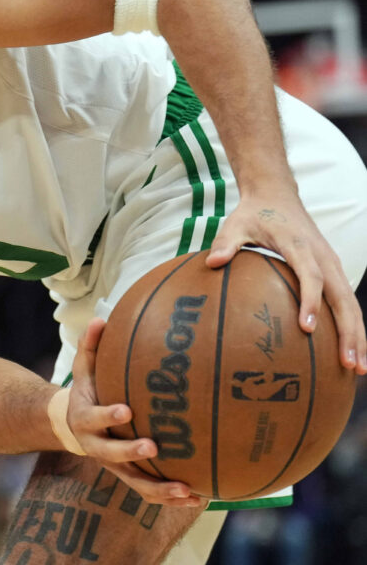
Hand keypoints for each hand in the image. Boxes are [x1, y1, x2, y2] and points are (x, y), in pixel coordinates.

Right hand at [68, 319, 204, 508]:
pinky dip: (171, 498)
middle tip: (154, 448)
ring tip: (186, 490)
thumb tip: (101, 319)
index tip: (126, 410)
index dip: (108, 416)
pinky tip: (198, 497)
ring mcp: (114, 466)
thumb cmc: (88, 391)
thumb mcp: (84, 368)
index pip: (95, 418)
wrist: (73, 425)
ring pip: (135, 483)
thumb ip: (91, 346)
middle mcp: (98, 447)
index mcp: (85, 420)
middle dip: (131, 452)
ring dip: (160, 489)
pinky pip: (149, 491)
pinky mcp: (130, 476)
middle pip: (112, 455)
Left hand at [206, 191, 362, 371]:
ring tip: (358, 368)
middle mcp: (323, 257)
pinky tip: (351, 352)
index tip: (307, 329)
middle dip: (348, 332)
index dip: (310, 302)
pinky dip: (352, 326)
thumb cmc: (254, 214)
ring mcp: (332, 265)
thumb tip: (211, 262)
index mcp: (299, 246)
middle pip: (342, 298)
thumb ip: (225, 242)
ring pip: (350, 304)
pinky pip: (346, 302)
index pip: (310, 277)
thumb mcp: (235, 224)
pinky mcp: (333, 271)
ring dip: (357, 336)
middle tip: (349, 364)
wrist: (278, 196)